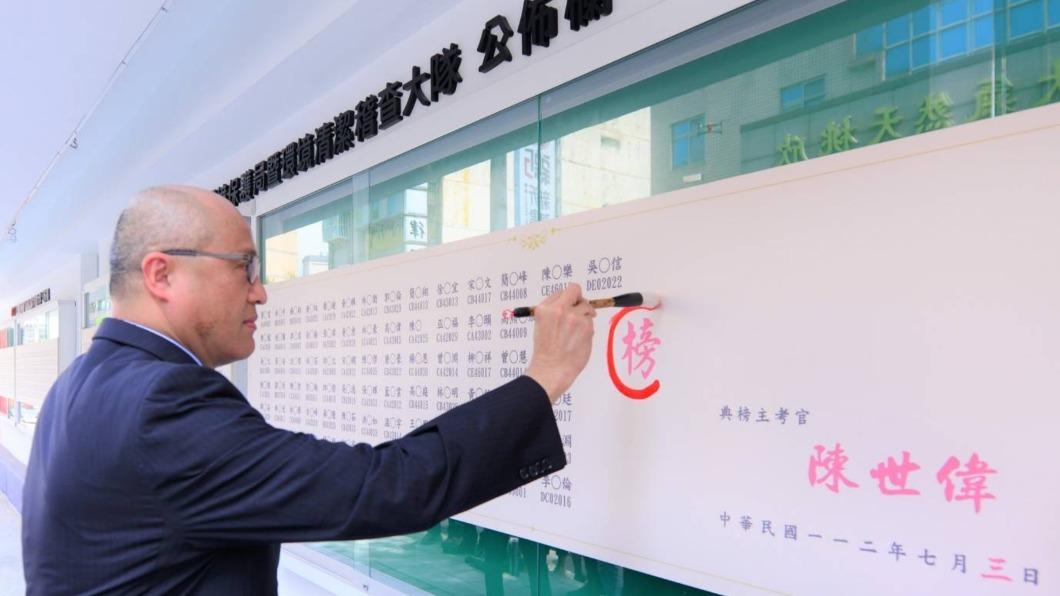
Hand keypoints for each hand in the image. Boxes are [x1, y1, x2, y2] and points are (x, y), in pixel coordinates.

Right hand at [524, 283, 596, 403]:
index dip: (568, 298)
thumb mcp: (541, 325)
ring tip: (575, 333)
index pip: (562, 291)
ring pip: (586, 308)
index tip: (571, 304)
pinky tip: (579, 339)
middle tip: (580, 310)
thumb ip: (553, 311)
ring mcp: (574, 317)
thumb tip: (570, 302)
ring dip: (584, 317)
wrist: (551, 370)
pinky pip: (591, 321)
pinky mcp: (586, 327)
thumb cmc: (545, 351)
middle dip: (579, 299)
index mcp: (545, 308)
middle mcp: (559, 309)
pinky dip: (587, 329)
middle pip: (576, 290)